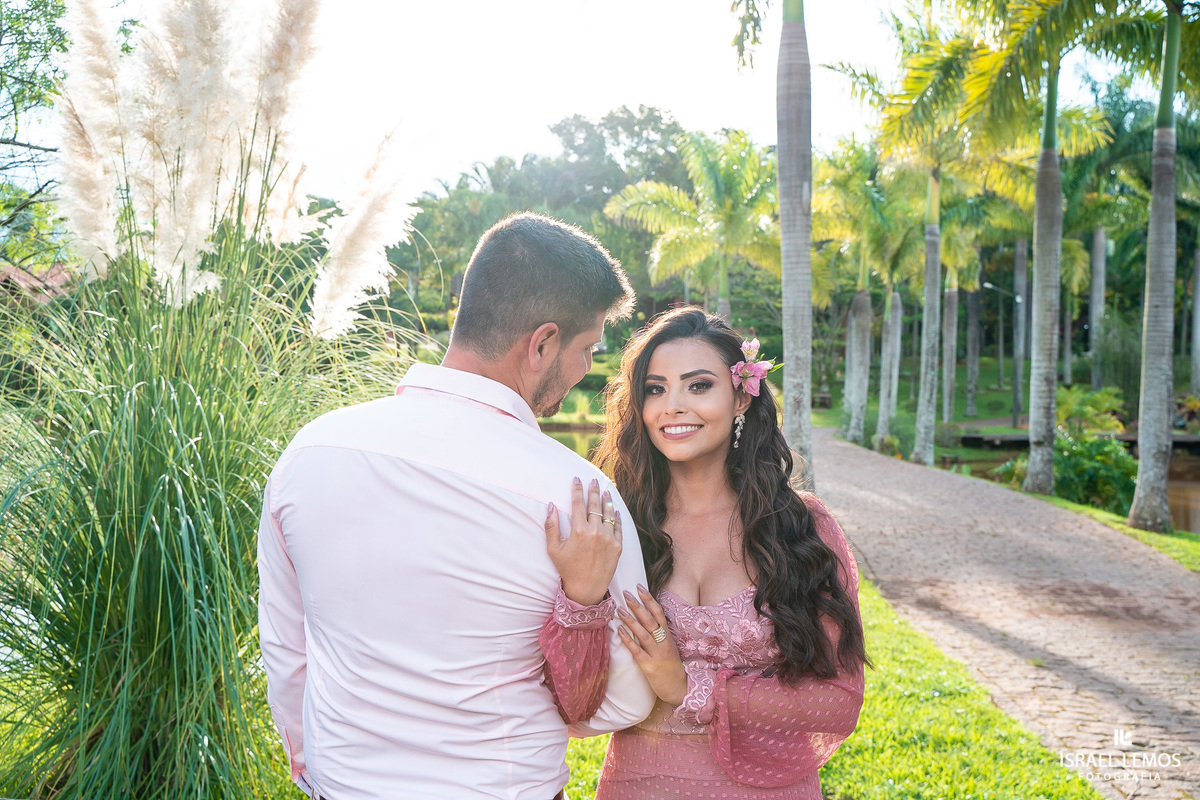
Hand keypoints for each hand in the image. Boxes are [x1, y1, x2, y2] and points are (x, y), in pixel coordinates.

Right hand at [545, 477, 622, 606]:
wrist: (587, 589)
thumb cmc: (568, 569)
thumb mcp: (553, 549)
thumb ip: (551, 526)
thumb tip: (550, 506)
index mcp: (579, 531)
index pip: (578, 504)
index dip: (577, 489)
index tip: (577, 479)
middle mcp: (595, 532)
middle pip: (595, 505)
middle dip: (593, 490)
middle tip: (593, 480)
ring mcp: (609, 538)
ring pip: (609, 513)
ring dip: (606, 500)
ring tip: (605, 490)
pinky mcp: (618, 546)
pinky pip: (618, 526)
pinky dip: (617, 516)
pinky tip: (615, 509)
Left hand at [618, 586, 686, 705]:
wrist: (680, 688)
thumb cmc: (672, 667)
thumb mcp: (669, 646)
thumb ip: (660, 634)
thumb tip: (645, 618)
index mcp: (668, 636)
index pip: (658, 613)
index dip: (649, 599)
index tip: (639, 587)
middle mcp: (663, 642)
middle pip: (650, 620)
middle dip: (638, 605)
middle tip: (626, 593)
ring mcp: (657, 654)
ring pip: (643, 633)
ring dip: (631, 620)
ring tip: (619, 609)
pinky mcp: (650, 666)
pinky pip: (637, 651)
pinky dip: (628, 640)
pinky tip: (620, 631)